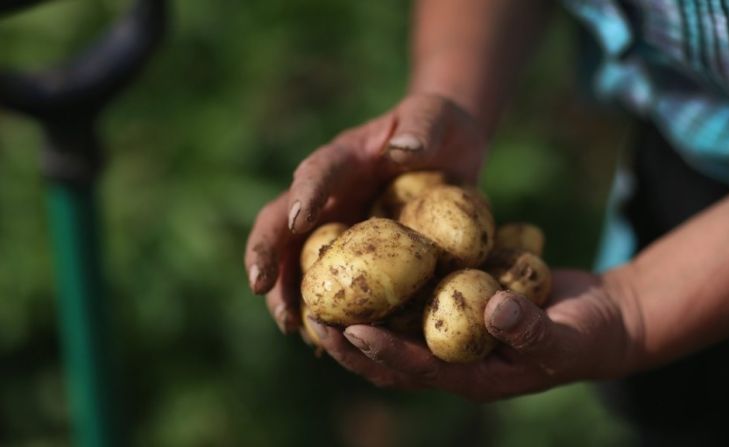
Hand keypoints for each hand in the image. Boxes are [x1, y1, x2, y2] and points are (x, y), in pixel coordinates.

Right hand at [244, 93, 488, 332]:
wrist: (444, 153)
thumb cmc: (440, 130)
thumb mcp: (437, 118)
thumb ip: (423, 126)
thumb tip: (402, 148)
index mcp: (345, 158)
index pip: (319, 171)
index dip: (306, 194)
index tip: (297, 219)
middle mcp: (327, 194)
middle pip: (281, 221)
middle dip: (267, 253)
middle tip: (259, 286)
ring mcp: (332, 226)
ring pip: (293, 259)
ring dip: (285, 291)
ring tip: (289, 325)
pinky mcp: (347, 254)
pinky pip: (325, 282)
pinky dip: (319, 308)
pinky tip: (322, 341)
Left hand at [304, 270, 640, 401]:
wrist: (603, 318)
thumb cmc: (588, 334)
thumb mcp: (567, 335)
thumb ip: (533, 328)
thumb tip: (494, 309)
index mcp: (474, 376)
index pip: (416, 368)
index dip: (380, 350)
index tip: (345, 327)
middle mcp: (454, 359)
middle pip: (390, 354)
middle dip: (349, 338)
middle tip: (309, 312)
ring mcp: (453, 334)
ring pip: (395, 326)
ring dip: (359, 310)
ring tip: (321, 287)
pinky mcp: (457, 305)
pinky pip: (415, 298)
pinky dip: (389, 284)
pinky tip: (364, 257)